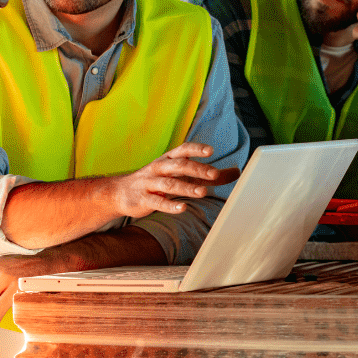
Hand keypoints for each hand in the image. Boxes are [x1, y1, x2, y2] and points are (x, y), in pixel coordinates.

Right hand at [109, 142, 241, 218]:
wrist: (120, 193)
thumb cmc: (157, 181)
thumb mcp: (181, 174)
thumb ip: (208, 175)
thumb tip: (237, 171)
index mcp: (168, 159)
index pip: (183, 150)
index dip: (196, 149)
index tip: (210, 151)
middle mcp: (159, 168)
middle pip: (179, 166)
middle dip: (196, 169)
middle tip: (214, 174)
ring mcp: (149, 183)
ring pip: (169, 184)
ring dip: (186, 187)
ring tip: (203, 193)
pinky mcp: (143, 199)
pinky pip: (157, 202)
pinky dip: (170, 205)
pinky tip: (183, 208)